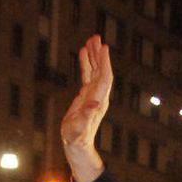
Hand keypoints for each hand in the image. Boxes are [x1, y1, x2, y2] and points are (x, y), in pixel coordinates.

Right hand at [60, 35, 112, 181]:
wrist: (77, 144)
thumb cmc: (76, 138)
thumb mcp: (79, 128)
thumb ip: (86, 116)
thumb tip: (94, 103)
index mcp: (98, 100)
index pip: (104, 77)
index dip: (104, 62)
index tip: (103, 47)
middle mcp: (98, 95)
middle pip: (101, 70)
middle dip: (99, 54)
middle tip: (95, 37)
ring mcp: (93, 94)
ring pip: (95, 70)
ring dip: (93, 55)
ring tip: (90, 40)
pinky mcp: (86, 95)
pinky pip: (88, 75)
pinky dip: (86, 63)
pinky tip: (83, 53)